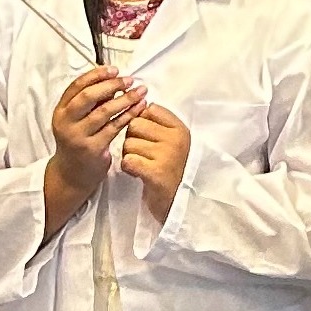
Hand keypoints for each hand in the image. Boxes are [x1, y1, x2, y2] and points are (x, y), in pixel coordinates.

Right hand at [49, 65, 138, 200]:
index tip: (114, 70)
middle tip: (129, 80)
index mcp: (61, 111)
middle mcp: (66, 122)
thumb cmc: (78, 141)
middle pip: (88, 96)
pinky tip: (139, 108)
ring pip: (104, 112)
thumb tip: (113, 81)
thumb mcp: (76, 120)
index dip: (96, 75)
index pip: (76, 86)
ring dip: (125, 99)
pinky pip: (114, 127)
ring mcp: (78, 136)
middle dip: (111, 85)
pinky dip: (129, 115)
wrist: (72, 174)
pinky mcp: (93, 149)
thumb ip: (90, 102)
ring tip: (140, 92)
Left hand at [117, 99, 192, 220]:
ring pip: (128, 143)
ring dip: (129, 155)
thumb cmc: (174, 171)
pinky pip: (127, 160)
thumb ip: (159, 125)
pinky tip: (137, 173)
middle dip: (132, 138)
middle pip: (135, 124)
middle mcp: (175, 139)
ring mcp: (166, 155)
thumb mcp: (175, 143)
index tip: (148, 138)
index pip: (151, 109)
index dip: (142, 123)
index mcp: (181, 129)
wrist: (182, 204)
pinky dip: (128, 167)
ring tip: (141, 165)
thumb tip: (136, 106)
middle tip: (142, 154)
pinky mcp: (155, 172)